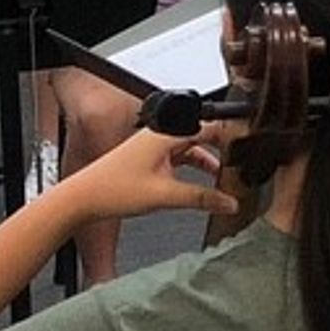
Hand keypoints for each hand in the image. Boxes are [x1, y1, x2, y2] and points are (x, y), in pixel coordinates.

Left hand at [60, 123, 235, 227]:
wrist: (80, 200)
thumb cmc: (111, 190)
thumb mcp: (165, 195)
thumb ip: (202, 198)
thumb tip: (229, 202)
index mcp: (166, 134)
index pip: (210, 128)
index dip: (232, 139)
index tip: (248, 152)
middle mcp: (160, 135)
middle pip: (202, 137)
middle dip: (222, 152)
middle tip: (240, 167)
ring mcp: (153, 147)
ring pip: (191, 149)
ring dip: (207, 163)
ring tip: (224, 179)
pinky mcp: (147, 159)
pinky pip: (178, 158)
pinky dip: (192, 169)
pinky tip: (199, 185)